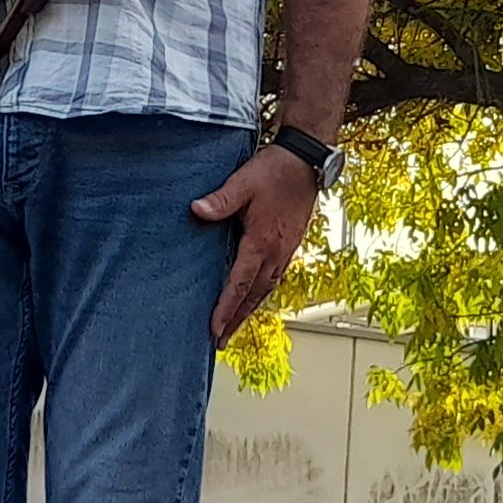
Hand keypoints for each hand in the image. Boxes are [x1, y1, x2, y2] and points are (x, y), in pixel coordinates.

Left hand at [193, 146, 321, 342]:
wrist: (306, 160)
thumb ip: (220, 200)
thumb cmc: (274, 170)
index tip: (215, 329)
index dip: (226, 309)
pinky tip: (255, 297)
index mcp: (261, 242)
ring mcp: (285, 250)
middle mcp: (276, 252)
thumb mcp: (243, 182)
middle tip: (220, 341)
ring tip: (234, 327)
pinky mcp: (289, 244)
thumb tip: (197, 210)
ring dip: (249, 310)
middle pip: (254, 296)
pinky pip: (274, 277)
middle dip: (236, 320)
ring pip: (266, 289)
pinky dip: (262, 293)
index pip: (240, 284)